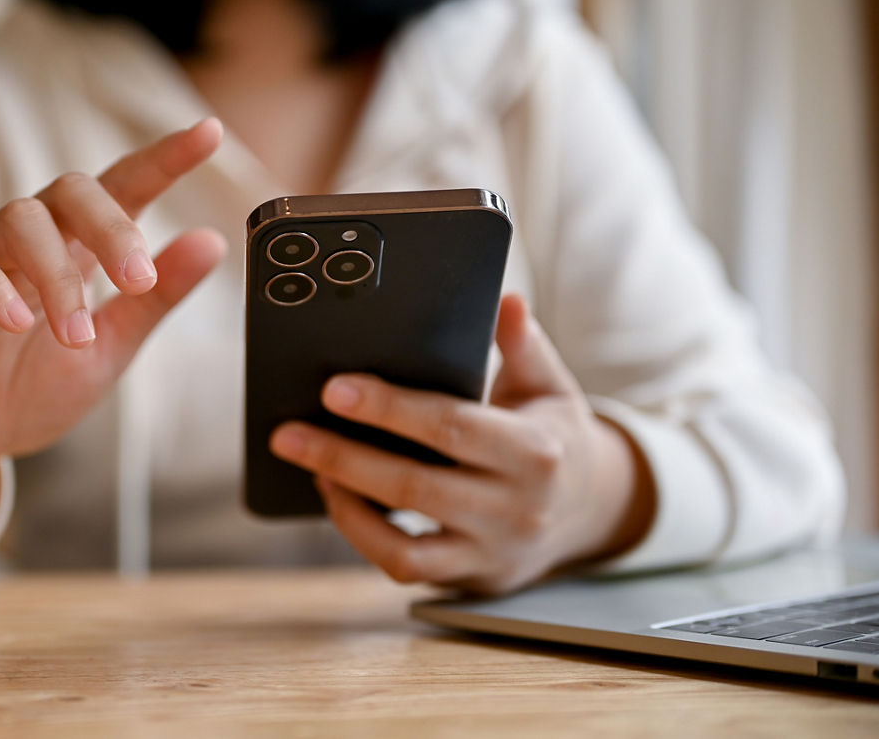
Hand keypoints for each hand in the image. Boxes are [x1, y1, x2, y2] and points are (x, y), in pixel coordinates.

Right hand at [0, 119, 227, 551]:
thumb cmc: (32, 387)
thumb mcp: (110, 349)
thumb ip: (154, 298)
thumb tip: (212, 242)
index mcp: (80, 248)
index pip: (124, 186)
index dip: (165, 158)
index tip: (210, 132)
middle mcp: (31, 240)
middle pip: (71, 191)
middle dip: (112, 227)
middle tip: (137, 279)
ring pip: (20, 222)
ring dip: (57, 276)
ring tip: (76, 336)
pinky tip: (17, 322)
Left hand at [269, 294, 653, 594]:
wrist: (591, 511)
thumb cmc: (552, 434)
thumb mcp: (550, 385)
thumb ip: (523, 344)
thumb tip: (505, 300)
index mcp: (535, 451)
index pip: (451, 427)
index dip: (389, 409)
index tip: (334, 390)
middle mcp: (516, 508)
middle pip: (415, 487)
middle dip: (344, 458)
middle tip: (287, 433)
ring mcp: (492, 552)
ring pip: (404, 545)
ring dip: (345, 506)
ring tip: (309, 466)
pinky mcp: (470, 578)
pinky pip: (405, 567)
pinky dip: (362, 536)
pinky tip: (337, 497)